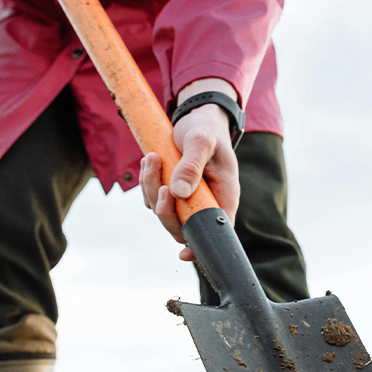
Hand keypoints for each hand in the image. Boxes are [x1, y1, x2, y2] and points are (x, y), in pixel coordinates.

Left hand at [139, 79, 240, 260]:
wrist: (198, 118)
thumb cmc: (206, 130)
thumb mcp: (202, 141)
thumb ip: (192, 165)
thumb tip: (178, 192)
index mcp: (224, 196)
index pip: (216, 230)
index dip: (201, 246)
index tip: (184, 253)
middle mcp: (206, 202)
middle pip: (182, 226)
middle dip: (165, 209)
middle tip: (160, 184)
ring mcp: (188, 199)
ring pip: (164, 211)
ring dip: (151, 187)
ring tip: (152, 158)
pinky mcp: (173, 192)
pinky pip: (153, 198)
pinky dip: (148, 182)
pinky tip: (151, 161)